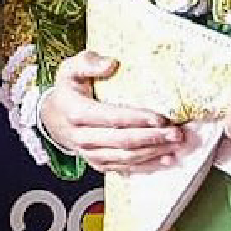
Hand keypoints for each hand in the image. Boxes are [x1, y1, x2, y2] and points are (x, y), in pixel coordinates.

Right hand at [38, 51, 185, 174]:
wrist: (53, 118)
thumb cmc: (68, 91)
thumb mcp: (70, 69)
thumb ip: (88, 62)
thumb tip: (111, 64)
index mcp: (76, 112)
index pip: (110, 117)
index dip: (136, 119)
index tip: (160, 117)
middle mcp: (82, 136)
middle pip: (122, 140)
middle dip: (153, 138)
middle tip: (176, 132)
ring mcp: (90, 153)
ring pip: (126, 157)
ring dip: (154, 152)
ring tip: (176, 144)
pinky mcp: (99, 163)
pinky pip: (125, 168)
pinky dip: (148, 166)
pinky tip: (166, 160)